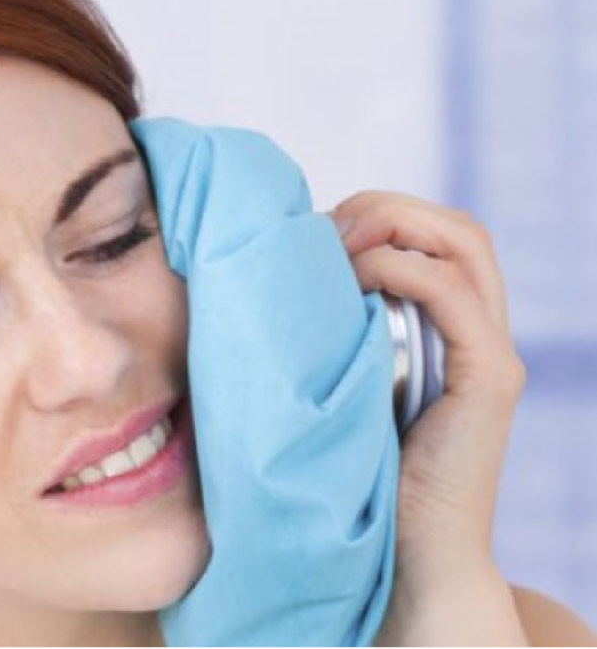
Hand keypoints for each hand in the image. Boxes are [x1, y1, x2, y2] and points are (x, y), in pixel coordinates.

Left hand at [329, 191, 527, 643]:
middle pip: (456, 227)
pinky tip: (355, 281)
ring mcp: (491, 353)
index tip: (315, 234)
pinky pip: (453, 295)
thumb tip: (276, 283)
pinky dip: (402, 271)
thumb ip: (336, 335)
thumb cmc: (360, 475)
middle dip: (387, 210)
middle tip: (325, 230)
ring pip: (466, 244)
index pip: (436, 235)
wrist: (407, 559)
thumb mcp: (344, 387)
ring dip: (394, 227)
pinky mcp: (490, 381)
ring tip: (338, 248)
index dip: (379, 215)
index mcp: (451, 329)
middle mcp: (480, 332)